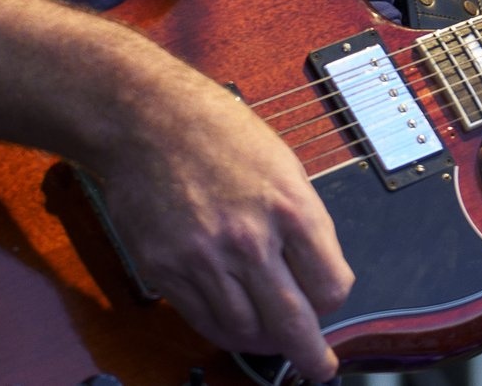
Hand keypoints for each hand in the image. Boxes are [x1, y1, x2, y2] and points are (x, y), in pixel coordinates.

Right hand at [87, 72, 354, 378]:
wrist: (147, 121)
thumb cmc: (217, 132)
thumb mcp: (283, 165)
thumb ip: (302, 221)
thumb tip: (316, 271)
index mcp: (290, 208)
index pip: (329, 286)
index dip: (333, 299)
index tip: (329, 300)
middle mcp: (249, 239)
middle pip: (291, 322)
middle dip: (310, 354)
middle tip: (319, 367)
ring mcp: (204, 259)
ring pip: (246, 329)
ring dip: (264, 341)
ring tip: (273, 340)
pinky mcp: (167, 270)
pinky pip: (204, 320)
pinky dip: (225, 330)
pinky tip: (237, 326)